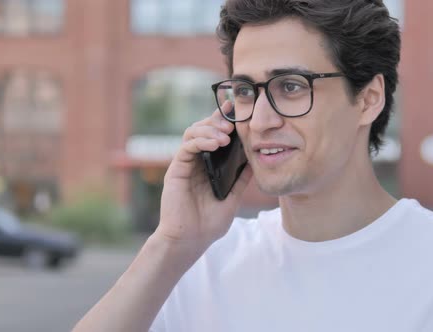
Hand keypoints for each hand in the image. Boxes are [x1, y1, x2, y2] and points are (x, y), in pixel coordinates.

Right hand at [155, 102, 252, 250]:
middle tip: (233, 121)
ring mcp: (185, 164)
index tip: (239, 112)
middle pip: (203, 128)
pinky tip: (215, 144)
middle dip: (218, 120)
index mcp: (209, 165)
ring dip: (210, 129)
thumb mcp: (233, 198)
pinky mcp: (176, 169)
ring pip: (193, 133)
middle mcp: (196, 161)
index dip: (225, 122)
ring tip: (226, 135)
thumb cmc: (209, 223)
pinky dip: (200, 141)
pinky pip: (186, 147)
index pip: (216, 136)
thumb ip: (241, 179)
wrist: (191, 240)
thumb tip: (256, 161)